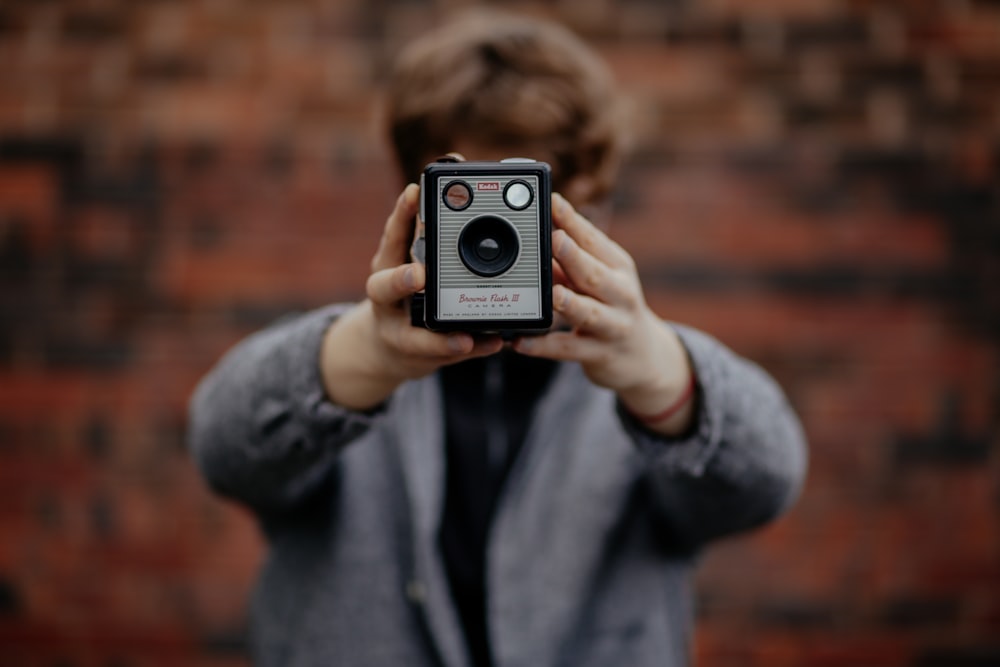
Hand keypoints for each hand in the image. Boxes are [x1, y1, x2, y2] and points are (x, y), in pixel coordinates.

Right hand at [320, 184, 501, 409]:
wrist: (389, 344)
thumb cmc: (408, 287)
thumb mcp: (413, 252)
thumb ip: (432, 223)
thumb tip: (460, 166)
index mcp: (389, 262)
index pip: (392, 234)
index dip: (401, 214)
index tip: (416, 193)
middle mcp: (386, 296)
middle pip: (384, 286)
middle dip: (401, 279)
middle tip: (420, 274)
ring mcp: (397, 328)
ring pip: (412, 335)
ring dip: (438, 336)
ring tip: (463, 337)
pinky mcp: (417, 354)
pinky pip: (443, 354)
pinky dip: (469, 348)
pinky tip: (491, 343)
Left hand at [513, 194, 695, 434]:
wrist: (643, 355)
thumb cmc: (613, 306)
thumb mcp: (599, 277)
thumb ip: (569, 258)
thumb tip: (537, 228)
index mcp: (617, 266)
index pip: (594, 239)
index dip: (573, 221)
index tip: (553, 200)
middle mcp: (620, 293)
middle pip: (595, 274)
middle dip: (575, 257)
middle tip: (555, 240)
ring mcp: (613, 325)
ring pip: (589, 313)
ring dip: (570, 303)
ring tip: (552, 294)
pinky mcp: (599, 354)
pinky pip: (568, 349)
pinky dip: (543, 346)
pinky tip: (521, 342)